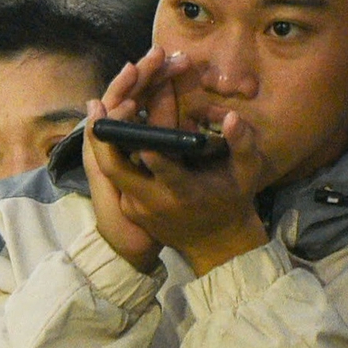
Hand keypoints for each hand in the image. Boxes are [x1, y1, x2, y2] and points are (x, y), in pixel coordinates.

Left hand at [84, 98, 272, 276]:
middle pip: (116, 171)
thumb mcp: (246, 173)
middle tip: (100, 106)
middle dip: (104, 140)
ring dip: (103, 142)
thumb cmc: (232, 201)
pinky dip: (110, 152)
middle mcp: (153, 203)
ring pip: (110, 172)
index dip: (155, 161)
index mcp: (185, 195)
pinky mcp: (127, 206)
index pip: (166, 177)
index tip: (145, 140)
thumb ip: (242, 144)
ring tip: (101, 109)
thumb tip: (232, 117)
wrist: (213, 241)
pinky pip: (114, 176)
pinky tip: (109, 127)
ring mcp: (136, 206)